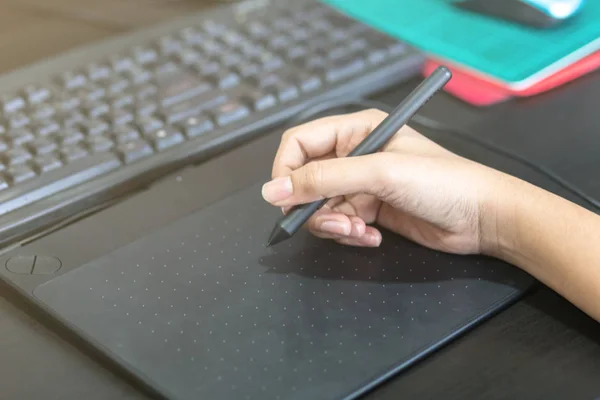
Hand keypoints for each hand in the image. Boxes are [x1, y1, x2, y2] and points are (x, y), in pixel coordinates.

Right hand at [261, 108, 508, 254]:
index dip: (286, 171)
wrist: (483, 218)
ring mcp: (362, 185)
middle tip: (335, 222)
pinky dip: (349, 233)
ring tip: (359, 230)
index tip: (286, 199)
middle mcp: (355, 155)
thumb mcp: (379, 173)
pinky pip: (340, 223)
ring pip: (321, 207)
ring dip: (334, 224)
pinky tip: (372, 236)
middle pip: (307, 180)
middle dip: (314, 206)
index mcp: (355, 130)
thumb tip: (273, 190)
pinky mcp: (370, 210)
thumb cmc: (442, 182)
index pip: (300, 144)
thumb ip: (324, 179)